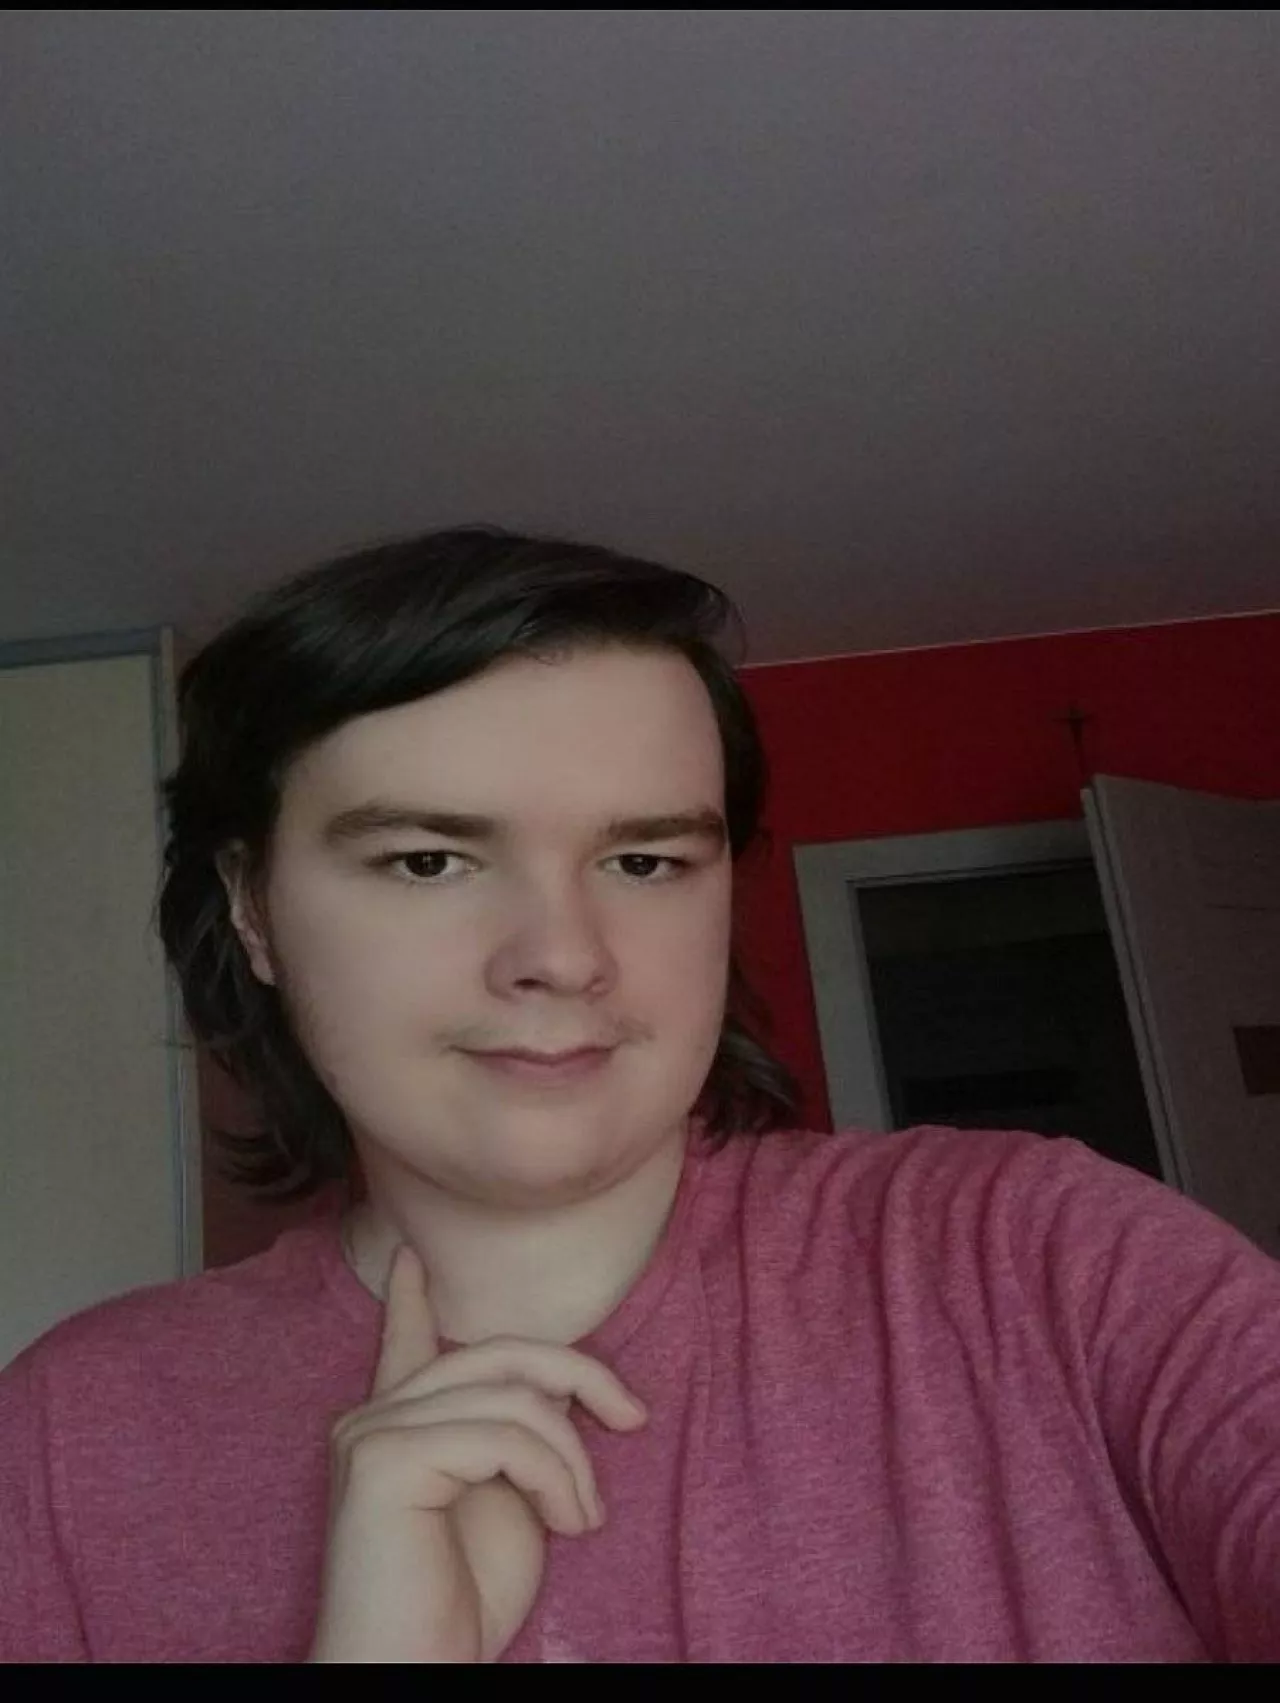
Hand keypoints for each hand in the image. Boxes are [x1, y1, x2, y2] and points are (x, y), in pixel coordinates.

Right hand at [308, 1243, 646, 1662]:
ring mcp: (372, 1433)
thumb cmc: (462, 1607)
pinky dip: (554, 1475)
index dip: (411, 1299)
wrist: (413, 1674)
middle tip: (633, 1417)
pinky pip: (503, 1435)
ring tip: (583, 1518)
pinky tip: (565, 1521)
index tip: (410, 1256)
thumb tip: (547, 1387)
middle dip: (580, 1375)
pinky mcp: (382, 1460)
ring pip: (515, 1398)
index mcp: (399, 1428)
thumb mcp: (509, 1500)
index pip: (405, 1342)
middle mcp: (374, 1418)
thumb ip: (514, 1437)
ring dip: (573, 1459)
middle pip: (499, 1352)